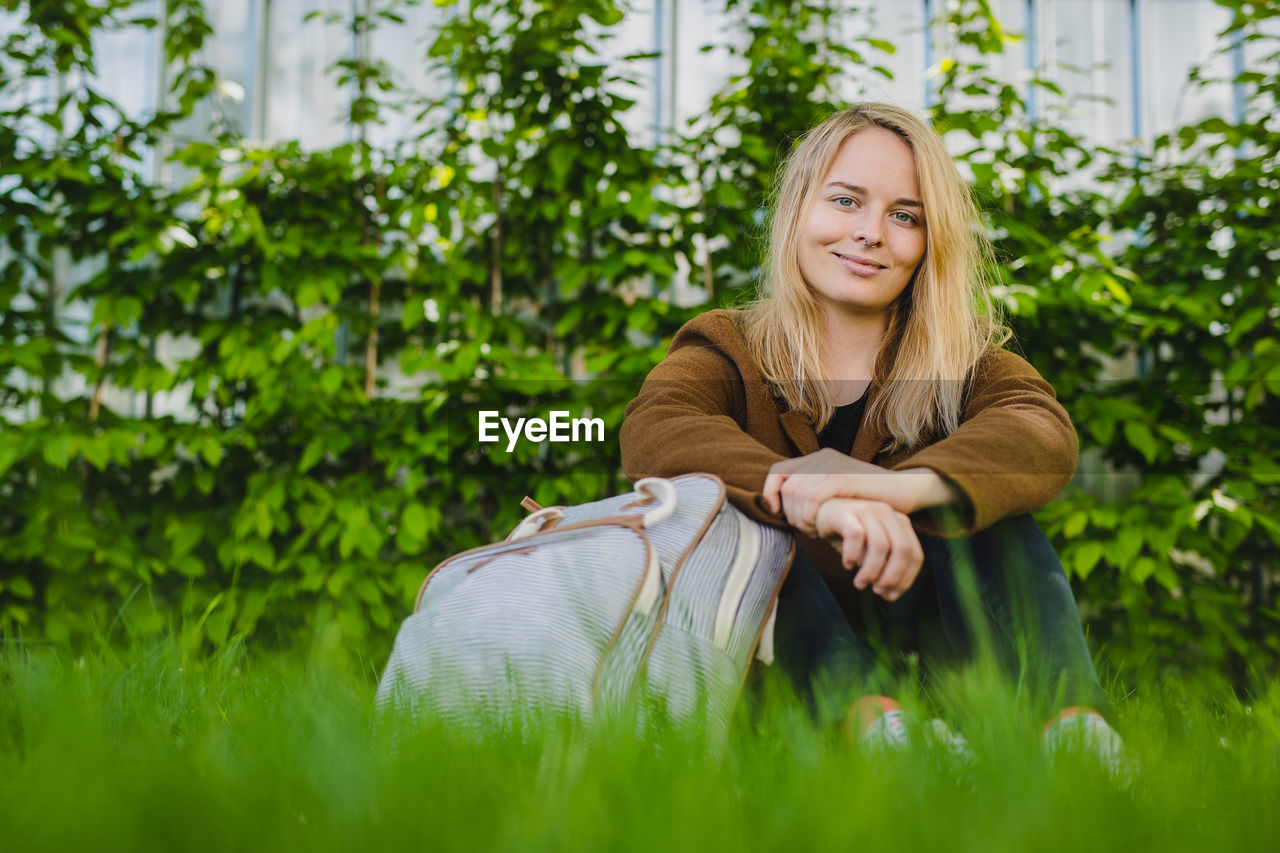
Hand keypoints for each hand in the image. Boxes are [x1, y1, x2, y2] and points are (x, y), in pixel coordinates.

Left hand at [762, 448, 953, 535]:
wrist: (907, 490)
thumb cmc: (873, 498)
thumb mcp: (838, 494)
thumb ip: (815, 494)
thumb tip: (785, 508)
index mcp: (819, 459)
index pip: (779, 470)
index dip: (770, 492)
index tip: (775, 513)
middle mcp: (822, 457)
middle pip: (787, 487)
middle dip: (790, 513)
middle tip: (807, 530)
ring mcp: (833, 466)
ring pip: (797, 494)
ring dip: (801, 519)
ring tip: (816, 532)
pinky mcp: (844, 477)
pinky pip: (812, 498)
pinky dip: (811, 517)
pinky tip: (821, 529)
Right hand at [814, 498, 923, 601]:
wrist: (821, 515)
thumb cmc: (849, 535)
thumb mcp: (871, 552)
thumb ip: (884, 568)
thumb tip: (889, 594)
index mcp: (900, 523)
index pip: (916, 555)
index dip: (906, 579)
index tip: (890, 595)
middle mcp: (888, 513)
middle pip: (902, 550)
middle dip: (892, 577)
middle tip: (877, 591)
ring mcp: (868, 510)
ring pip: (880, 546)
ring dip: (871, 571)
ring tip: (860, 583)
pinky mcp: (847, 512)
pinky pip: (856, 536)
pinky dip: (852, 555)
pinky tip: (847, 564)